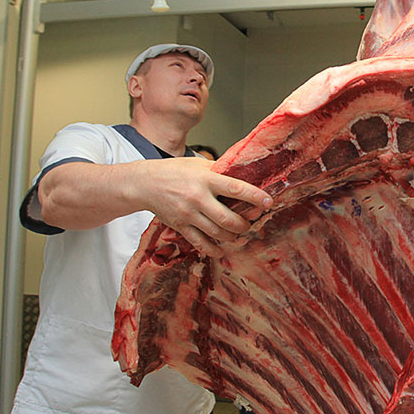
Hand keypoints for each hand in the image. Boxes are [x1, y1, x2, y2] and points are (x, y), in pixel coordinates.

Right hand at [138, 157, 271, 256]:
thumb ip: (218, 171)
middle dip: (244, 224)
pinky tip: (221, 248)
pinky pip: (200, 243)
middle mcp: (197, 198)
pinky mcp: (180, 226)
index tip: (268, 201)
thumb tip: (242, 173)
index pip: (236, 188)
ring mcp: (188, 215)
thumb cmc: (173, 171)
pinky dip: (213, 248)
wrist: (144, 184)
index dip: (255, 196)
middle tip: (250, 222)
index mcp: (205, 179)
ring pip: (217, 233)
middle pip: (228, 218)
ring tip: (237, 233)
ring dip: (232, 236)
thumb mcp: (197, 165)